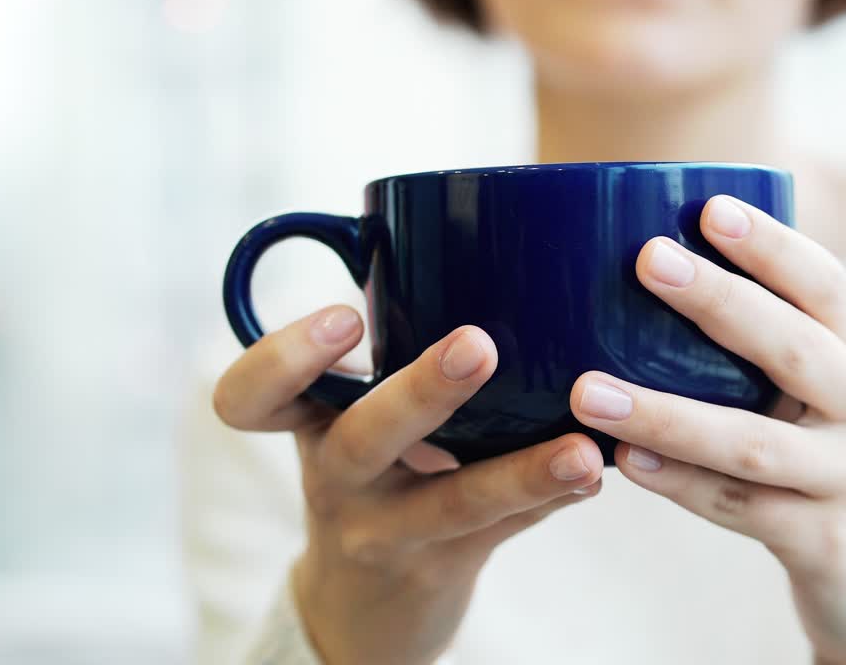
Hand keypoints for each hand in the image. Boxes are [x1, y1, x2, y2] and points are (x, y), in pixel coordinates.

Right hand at [213, 311, 603, 664]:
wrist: (364, 604)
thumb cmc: (372, 472)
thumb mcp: (354, 417)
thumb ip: (394, 343)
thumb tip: (492, 243)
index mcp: (309, 425)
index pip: (251, 399)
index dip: (284, 359)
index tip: (345, 318)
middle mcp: (337, 480)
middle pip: (361, 440)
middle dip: (420, 393)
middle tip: (477, 345)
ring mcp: (386, 532)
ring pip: (452, 502)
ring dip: (520, 473)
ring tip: (577, 451)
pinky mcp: (442, 566)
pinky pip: (504, 529)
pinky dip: (553, 497)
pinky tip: (594, 474)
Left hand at [568, 196, 845, 663]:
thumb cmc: (822, 457)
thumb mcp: (821, 393)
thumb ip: (766, 343)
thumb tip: (653, 266)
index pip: (829, 287)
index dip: (774, 246)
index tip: (710, 208)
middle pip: (796, 348)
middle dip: (722, 301)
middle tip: (648, 259)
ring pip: (752, 442)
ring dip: (668, 414)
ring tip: (589, 390)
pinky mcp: (824, 540)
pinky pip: (739, 509)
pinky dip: (679, 484)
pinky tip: (625, 461)